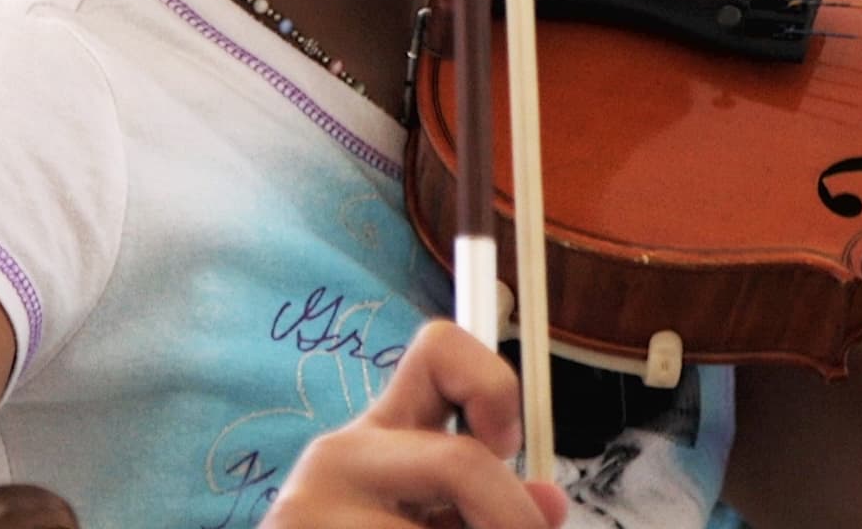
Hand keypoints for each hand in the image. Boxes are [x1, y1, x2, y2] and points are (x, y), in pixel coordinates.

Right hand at [264, 322, 566, 528]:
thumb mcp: (419, 525)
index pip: (437, 350)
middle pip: (461, 463)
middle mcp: (338, 458)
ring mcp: (311, 511)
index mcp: (373, 438)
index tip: (506, 448)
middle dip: (514, 519)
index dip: (492, 384)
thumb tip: (550, 504)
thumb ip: (477, 504)